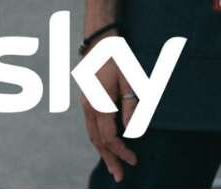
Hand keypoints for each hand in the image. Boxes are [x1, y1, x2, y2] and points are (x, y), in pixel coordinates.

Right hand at [80, 56, 136, 180]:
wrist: (100, 44)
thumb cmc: (118, 59)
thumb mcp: (129, 79)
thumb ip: (131, 104)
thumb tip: (133, 130)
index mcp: (99, 105)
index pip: (109, 137)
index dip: (122, 151)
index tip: (134, 160)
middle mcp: (89, 109)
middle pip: (98, 142)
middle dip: (110, 159)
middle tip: (120, 176)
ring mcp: (86, 106)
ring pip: (92, 136)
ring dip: (104, 152)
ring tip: (114, 166)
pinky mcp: (88, 103)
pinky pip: (92, 127)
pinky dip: (100, 140)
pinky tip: (108, 147)